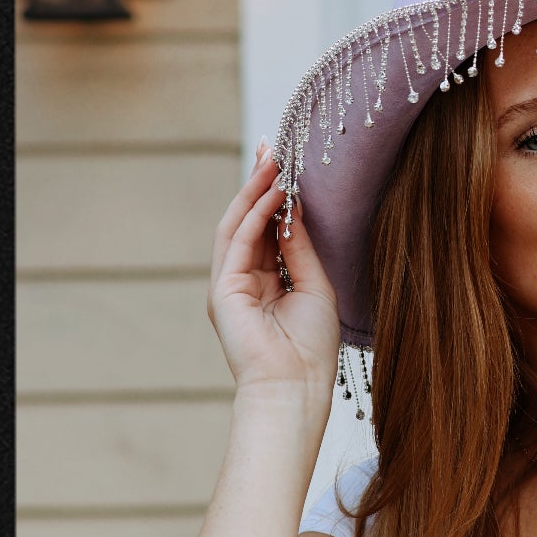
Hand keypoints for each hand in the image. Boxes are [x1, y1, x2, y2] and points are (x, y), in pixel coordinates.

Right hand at [210, 151, 341, 413]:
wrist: (295, 388)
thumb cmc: (311, 349)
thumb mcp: (314, 285)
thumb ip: (299, 246)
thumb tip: (294, 206)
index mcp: (267, 284)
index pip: (267, 231)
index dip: (275, 197)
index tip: (287, 165)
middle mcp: (243, 282)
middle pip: (248, 222)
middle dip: (259, 184)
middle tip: (274, 148)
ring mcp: (229, 286)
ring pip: (237, 227)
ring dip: (254, 191)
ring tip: (274, 160)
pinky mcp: (223, 290)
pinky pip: (238, 242)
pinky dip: (255, 214)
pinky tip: (273, 191)